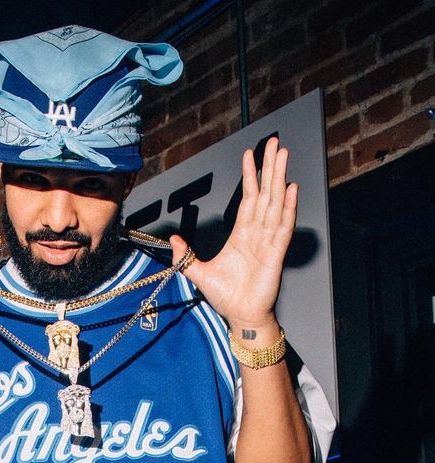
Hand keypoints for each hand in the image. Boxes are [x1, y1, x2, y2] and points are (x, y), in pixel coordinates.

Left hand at [169, 137, 296, 335]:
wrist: (241, 316)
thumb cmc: (226, 297)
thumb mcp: (198, 273)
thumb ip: (186, 256)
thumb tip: (174, 240)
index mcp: (241, 235)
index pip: (248, 198)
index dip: (250, 177)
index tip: (250, 155)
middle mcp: (257, 234)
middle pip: (265, 193)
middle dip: (269, 167)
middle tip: (274, 144)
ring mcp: (268, 241)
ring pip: (275, 203)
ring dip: (279, 179)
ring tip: (282, 156)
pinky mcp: (275, 254)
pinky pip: (283, 227)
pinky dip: (288, 208)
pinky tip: (291, 190)